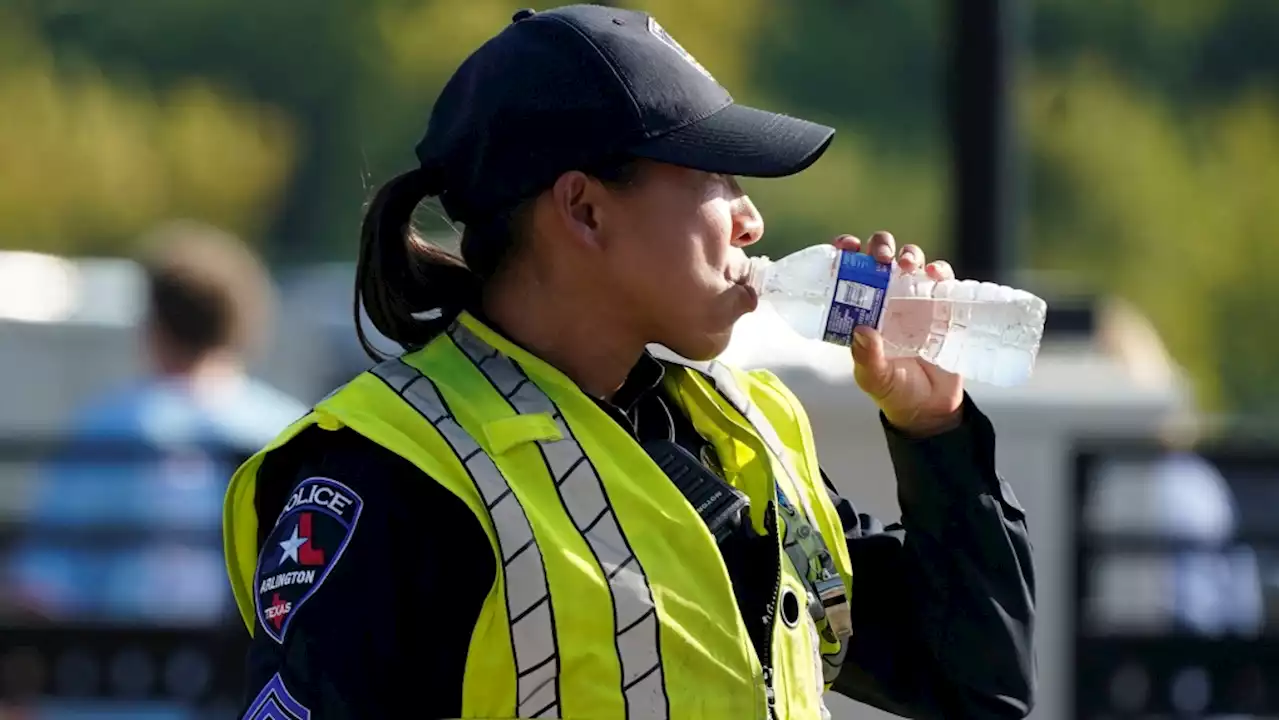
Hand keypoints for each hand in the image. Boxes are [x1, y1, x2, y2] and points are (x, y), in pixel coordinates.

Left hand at [833, 232, 964, 437]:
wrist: (930, 407)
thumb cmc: (894, 391)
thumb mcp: (874, 378)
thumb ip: (867, 358)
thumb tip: (862, 331)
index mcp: (862, 309)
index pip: (850, 271)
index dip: (847, 253)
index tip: (846, 247)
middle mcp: (887, 298)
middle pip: (882, 257)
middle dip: (880, 246)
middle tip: (880, 258)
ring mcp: (916, 299)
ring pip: (911, 260)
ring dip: (909, 254)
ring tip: (906, 264)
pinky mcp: (943, 305)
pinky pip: (943, 279)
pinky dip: (939, 270)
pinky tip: (934, 273)